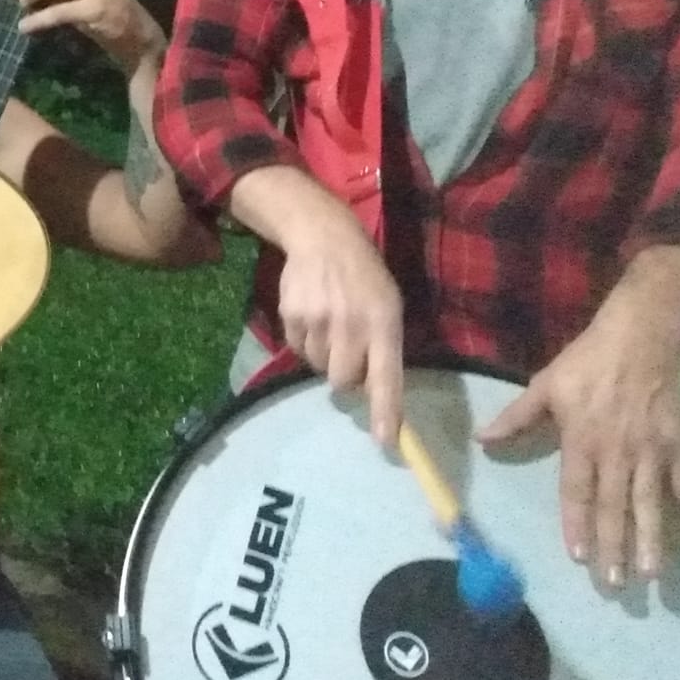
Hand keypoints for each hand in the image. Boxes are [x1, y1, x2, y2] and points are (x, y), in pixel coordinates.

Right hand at [278, 207, 404, 445]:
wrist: (322, 238)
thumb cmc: (365, 277)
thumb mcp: (389, 305)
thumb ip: (384, 347)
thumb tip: (372, 394)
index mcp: (383, 323)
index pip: (387, 376)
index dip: (385, 411)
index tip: (386, 442)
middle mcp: (350, 325)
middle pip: (342, 380)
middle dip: (344, 375)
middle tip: (348, 352)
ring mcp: (317, 320)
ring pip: (316, 367)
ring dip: (323, 356)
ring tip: (329, 326)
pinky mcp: (291, 315)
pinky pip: (296, 349)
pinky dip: (304, 342)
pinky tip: (312, 317)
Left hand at [478, 282, 679, 586]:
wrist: (639, 337)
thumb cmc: (586, 362)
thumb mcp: (545, 385)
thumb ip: (517, 417)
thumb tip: (483, 439)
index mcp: (581, 438)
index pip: (577, 490)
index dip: (576, 524)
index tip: (577, 555)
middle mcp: (617, 450)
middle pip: (614, 505)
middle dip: (614, 546)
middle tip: (615, 582)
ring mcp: (652, 449)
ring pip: (651, 503)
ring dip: (651, 540)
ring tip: (651, 575)